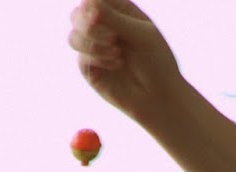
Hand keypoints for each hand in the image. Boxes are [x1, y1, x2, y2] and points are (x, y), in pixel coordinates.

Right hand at [68, 0, 182, 121]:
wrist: (161, 99)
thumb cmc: (158, 64)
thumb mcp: (142, 35)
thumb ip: (115, 18)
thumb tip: (88, 3)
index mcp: (117, 11)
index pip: (93, 0)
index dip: (91, 5)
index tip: (98, 16)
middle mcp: (102, 28)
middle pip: (77, 15)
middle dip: (89, 25)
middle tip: (112, 37)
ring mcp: (94, 48)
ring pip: (74, 37)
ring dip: (94, 44)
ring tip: (118, 52)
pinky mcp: (91, 69)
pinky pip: (82, 58)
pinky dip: (99, 59)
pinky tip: (117, 64)